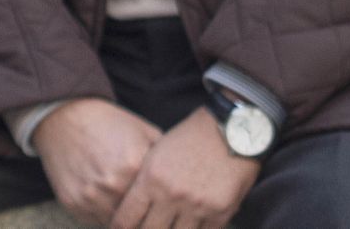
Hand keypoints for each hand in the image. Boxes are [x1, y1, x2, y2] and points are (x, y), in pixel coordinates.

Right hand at [34, 99, 161, 224]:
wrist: (66, 116)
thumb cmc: (109, 123)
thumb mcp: (144, 131)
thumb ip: (165, 158)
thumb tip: (182, 182)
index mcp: (135, 166)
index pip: (157, 204)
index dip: (160, 208)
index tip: (163, 209)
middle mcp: (113, 185)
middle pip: (138, 218)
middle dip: (143, 216)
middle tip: (147, 213)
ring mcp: (91, 196)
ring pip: (116, 224)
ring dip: (123, 218)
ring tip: (126, 206)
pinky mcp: (73, 202)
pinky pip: (95, 221)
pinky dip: (102, 215)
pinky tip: (106, 200)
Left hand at [109, 107, 260, 228]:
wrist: (229, 130)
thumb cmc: (190, 139)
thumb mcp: (157, 153)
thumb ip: (143, 182)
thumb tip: (132, 209)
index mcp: (151, 179)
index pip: (126, 218)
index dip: (119, 228)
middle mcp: (171, 195)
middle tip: (144, 227)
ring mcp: (196, 206)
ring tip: (168, 225)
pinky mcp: (219, 212)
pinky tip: (190, 225)